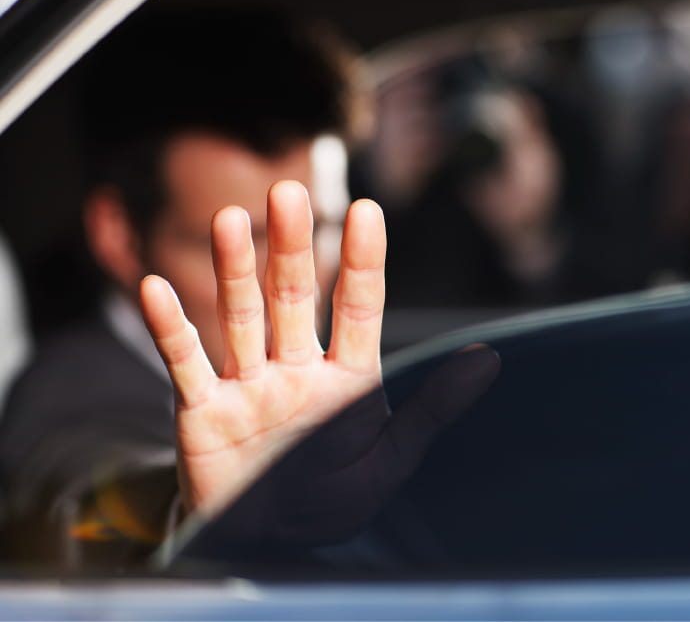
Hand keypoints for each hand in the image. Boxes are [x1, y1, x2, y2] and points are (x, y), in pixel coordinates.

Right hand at [140, 180, 497, 522]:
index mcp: (346, 376)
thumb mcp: (392, 457)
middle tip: (288, 193)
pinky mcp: (203, 411)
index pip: (357, 307)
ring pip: (240, 316)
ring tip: (229, 220)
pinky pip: (183, 362)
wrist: (272, 544)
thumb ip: (434, 408)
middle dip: (290, 248)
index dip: (363, 260)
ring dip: (233, 270)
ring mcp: (248, 384)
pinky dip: (169, 327)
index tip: (367, 210)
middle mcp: (296, 368)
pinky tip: (155, 287)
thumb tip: (488, 359)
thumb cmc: (334, 498)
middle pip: (293, 297)